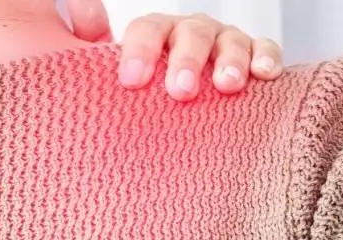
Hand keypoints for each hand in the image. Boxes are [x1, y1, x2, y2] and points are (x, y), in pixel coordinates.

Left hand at [66, 2, 284, 99]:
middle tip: (181, 91)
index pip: (147, 31)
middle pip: (190, 34)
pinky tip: (264, 75)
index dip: (139, 52)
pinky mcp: (254, 59)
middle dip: (187, 60)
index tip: (131, 82)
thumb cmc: (140, 103)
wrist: (174, 124)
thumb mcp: (105, 83)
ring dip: (229, 61)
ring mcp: (222, 45)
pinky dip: (265, 59)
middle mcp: (188, 35)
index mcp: (154, 36)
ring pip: (230, 40)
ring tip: (226, 86)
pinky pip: (264, 51)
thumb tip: (77, 13)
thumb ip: (88, 53)